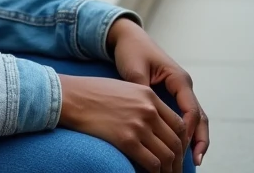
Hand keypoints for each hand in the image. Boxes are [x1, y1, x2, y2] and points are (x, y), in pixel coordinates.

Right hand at [57, 74, 185, 171]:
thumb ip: (143, 102)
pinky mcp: (126, 140)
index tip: (179, 152)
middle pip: (176, 141)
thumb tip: (154, 122)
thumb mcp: (124, 89)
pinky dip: (156, 172)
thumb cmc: (92, 93)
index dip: (182, 142)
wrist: (71, 97)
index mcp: (149, 96)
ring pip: (167, 155)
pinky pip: (152, 163)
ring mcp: (139, 125)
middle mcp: (148, 110)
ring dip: (170, 170)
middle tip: (176, 170)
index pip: (179, 124)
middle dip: (178, 160)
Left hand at [108, 17, 209, 165]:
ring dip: (195, 138)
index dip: (188, 130)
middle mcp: (184, 86)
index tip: (180, 147)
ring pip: (195, 118)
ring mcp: (180, 91)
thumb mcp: (134, 70)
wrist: (128, 38)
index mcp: (178, 79)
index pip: (190, 110)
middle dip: (199, 139)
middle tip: (196, 161)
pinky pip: (184, 116)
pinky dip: (186, 131)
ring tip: (193, 160)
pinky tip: (181, 147)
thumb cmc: (131, 51)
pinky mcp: (173, 95)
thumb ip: (142, 91)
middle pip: (199, 117)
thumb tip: (147, 115)